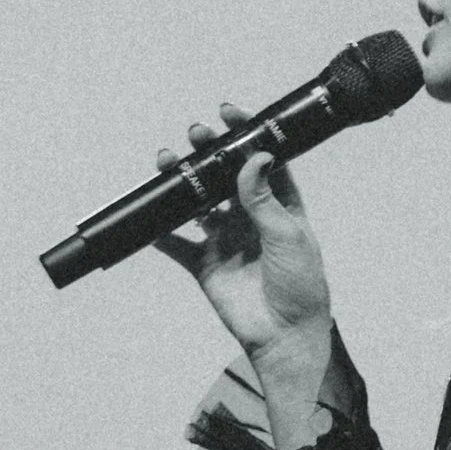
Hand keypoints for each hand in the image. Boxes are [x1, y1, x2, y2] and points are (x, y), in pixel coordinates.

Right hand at [152, 104, 332, 392]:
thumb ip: (264, 198)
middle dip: (208, 153)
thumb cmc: (301, 286)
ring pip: (197, 203)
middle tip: (196, 135)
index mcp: (279, 207)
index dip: (246, 136)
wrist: (285, 335)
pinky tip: (149, 217)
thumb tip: (254, 157)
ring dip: (182, 182)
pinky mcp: (206, 265)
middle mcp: (251, 218)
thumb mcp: (287, 235)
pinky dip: (161, 232)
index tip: (230, 114)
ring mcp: (226, 240)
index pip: (262, 162)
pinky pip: (177, 244)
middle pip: (224, 177)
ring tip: (168, 163)